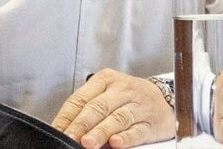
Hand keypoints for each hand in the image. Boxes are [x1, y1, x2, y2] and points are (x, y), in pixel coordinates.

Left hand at [51, 68, 174, 148]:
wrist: (165, 100)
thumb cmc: (128, 98)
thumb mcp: (107, 94)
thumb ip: (88, 109)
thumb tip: (64, 130)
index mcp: (105, 80)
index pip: (81, 98)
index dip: (67, 117)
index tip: (57, 131)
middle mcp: (122, 90)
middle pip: (98, 107)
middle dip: (81, 125)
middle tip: (70, 137)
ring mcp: (138, 106)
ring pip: (117, 118)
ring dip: (101, 131)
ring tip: (88, 143)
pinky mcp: (152, 123)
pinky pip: (137, 130)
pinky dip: (126, 138)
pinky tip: (116, 143)